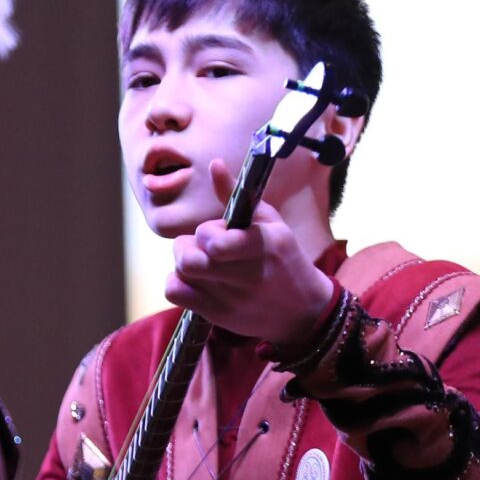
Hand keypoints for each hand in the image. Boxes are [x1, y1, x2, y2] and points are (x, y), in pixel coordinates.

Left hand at [164, 160, 336, 347]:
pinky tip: (194, 280)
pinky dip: (177, 283)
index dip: (206, 233)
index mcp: (264, 245)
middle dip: (186, 246)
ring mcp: (232, 300)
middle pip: (189, 260)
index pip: (215, 243)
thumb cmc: (285, 259)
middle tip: (199, 246)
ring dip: (184, 264)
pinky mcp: (219, 316)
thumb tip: (214, 164)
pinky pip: (176, 294)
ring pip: (181, 274)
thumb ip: (237, 194)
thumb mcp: (271, 222)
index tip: (217, 232)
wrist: (303, 311)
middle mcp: (247, 276)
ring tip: (201, 263)